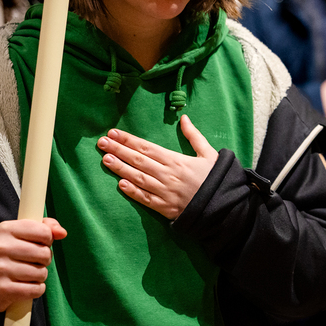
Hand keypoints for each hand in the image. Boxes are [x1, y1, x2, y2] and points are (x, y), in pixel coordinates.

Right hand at [0, 217, 66, 311]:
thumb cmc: (13, 255)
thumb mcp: (25, 235)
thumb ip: (47, 227)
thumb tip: (62, 233)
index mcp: (6, 229)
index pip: (44, 232)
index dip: (48, 240)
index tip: (39, 244)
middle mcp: (0, 247)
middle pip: (44, 254)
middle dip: (44, 260)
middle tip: (33, 262)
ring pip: (41, 273)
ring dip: (40, 276)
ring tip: (27, 274)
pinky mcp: (2, 289)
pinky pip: (36, 289)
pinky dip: (36, 290)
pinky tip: (25, 286)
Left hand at [99, 114, 217, 219]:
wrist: (224, 206)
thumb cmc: (215, 178)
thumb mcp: (209, 153)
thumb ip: (194, 136)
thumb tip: (184, 118)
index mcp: (176, 160)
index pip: (147, 147)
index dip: (128, 140)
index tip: (113, 133)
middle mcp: (168, 174)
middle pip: (138, 160)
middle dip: (118, 150)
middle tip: (101, 143)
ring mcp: (165, 192)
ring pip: (138, 178)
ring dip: (120, 168)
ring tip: (105, 159)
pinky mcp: (165, 208)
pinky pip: (145, 199)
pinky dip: (132, 191)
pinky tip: (120, 184)